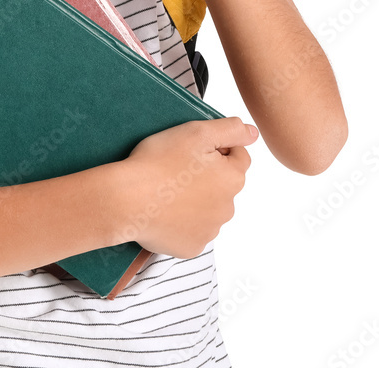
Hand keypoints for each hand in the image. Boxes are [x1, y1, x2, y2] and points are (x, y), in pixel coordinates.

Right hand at [115, 117, 256, 258]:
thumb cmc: (159, 162)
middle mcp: (227, 209)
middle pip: (222, 184)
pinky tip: (164, 210)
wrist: (126, 200)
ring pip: (207, 208)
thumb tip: (252, 134)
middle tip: (176, 167)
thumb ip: (231, 129)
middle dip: (207, 175)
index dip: (216, 147)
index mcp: (232, 179)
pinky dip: (181, 221)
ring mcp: (209, 232)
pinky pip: (191, 230)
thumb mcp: (197, 132)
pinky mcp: (190, 248)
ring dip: (195, 199)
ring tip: (167, 189)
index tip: (191, 149)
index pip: (237, 156)